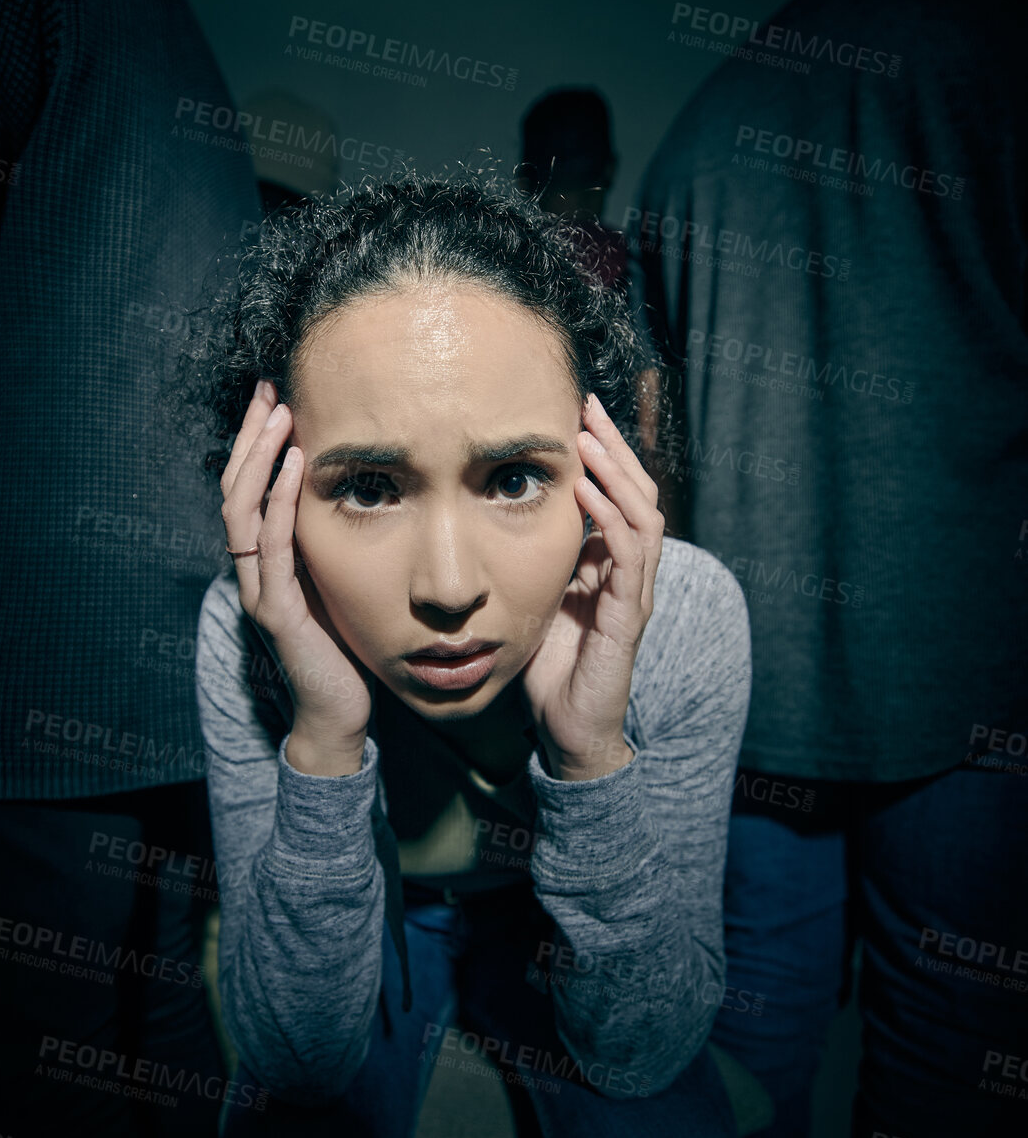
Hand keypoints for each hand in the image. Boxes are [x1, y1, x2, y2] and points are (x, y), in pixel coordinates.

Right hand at [220, 380, 372, 772]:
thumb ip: (333, 544)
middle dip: (250, 438)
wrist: (338, 712)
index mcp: (265, 561)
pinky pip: (271, 546)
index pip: (248, 488)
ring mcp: (259, 589)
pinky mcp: (276, 610)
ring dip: (260, 458)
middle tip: (268, 392)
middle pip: (235, 488)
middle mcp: (253, 569)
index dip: (256, 444)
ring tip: (279, 417)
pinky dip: (279, 501)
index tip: (275, 399)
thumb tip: (363, 491)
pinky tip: (295, 467)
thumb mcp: (339, 581)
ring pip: (243, 510)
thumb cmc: (344, 646)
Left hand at [520, 393, 663, 779]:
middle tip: (587, 406)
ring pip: (642, 515)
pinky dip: (609, 517)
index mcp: (609, 565)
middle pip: (638, 492)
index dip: (602, 454)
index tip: (574, 413)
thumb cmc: (551, 669)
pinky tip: (586, 490)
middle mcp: (629, 573)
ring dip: (617, 472)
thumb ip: (533, 561)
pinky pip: (628, 556)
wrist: (569, 731)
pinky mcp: (629, 617)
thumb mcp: (536, 599)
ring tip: (590, 437)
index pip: (617, 494)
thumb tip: (494, 518)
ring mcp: (634, 593)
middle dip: (614, 447)